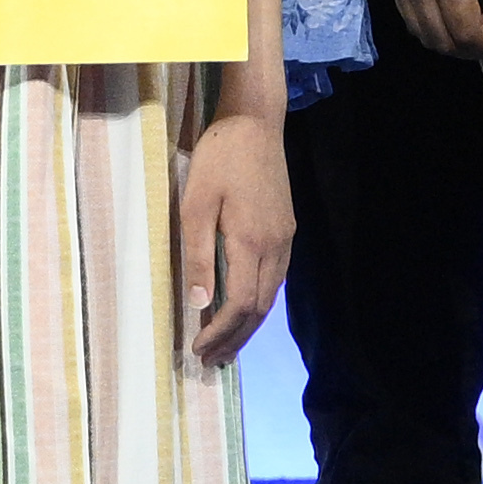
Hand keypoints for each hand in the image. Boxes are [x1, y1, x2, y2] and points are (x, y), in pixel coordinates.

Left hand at [176, 101, 292, 364]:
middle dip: (235, 338)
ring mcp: (285, 238)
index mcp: (251, 242)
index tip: (198, 349)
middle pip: (259, 309)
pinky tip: (244, 307)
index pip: (239, 304)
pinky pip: (275, 278)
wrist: (255, 122)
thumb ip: (198, 255)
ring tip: (226, 344)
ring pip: (271, 296)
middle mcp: (275, 246)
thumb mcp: (196, 203)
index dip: (219, 332)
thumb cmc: (219, 158)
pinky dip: (258, 301)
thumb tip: (199, 303)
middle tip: (211, 360)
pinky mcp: (286, 228)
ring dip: (248, 324)